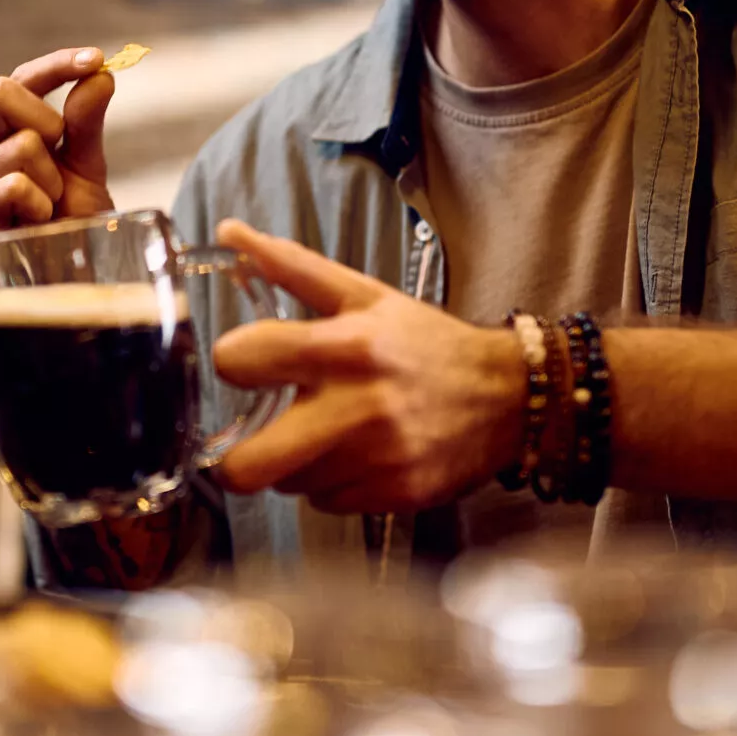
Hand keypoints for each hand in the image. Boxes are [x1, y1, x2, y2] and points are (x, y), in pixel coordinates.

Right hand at [0, 47, 116, 236]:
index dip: (57, 66)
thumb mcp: (86, 168)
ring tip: (49, 206)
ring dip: (52, 179)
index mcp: (0, 131)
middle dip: (47, 120)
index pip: (20, 80)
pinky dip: (39, 204)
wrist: (68, 279)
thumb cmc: (68, 222)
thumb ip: (87, 123)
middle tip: (60, 156)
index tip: (96, 58)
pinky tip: (35, 224)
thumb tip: (100, 76)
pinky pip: (14, 186)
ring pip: (21, 145)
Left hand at [206, 220, 525, 515]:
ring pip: (288, 484)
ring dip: (291, 464)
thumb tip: (229, 231)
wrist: (507, 396)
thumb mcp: (363, 296)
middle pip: (250, 464)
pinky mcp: (394, 496)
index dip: (230, 363)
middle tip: (247, 439)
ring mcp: (376, 459)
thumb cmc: (426, 344)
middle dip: (234, 457)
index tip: (244, 365)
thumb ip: (291, 265)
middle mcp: (356, 408)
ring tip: (317, 437)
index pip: (240, 360)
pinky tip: (351, 456)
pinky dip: (329, 484)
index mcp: (343, 347)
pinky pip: (326, 503)